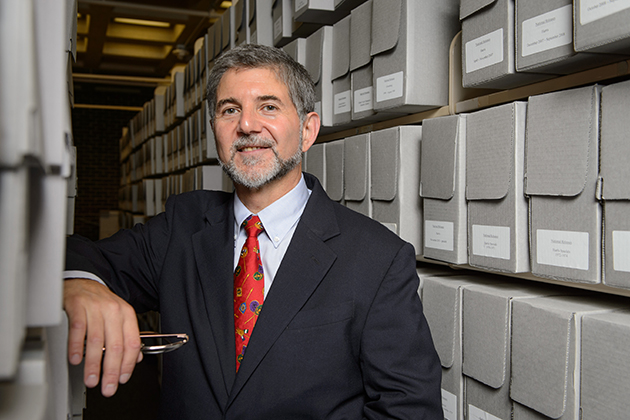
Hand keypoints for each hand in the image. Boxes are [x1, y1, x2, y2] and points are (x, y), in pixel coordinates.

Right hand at [63, 278, 142, 396]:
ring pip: (96, 341)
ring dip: (93, 364)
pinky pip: (78, 330)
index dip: (128, 364)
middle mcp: (113, 310)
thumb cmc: (100, 303)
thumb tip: (136, 359)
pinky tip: (76, 359)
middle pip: (115, 345)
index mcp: (127, 314)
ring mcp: (95, 307)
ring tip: (91, 379)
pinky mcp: (78, 306)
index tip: (122, 379)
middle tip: (107, 387)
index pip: (132, 343)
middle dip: (111, 370)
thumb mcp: (118, 317)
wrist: (82, 282)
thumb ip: (126, 337)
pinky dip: (76, 347)